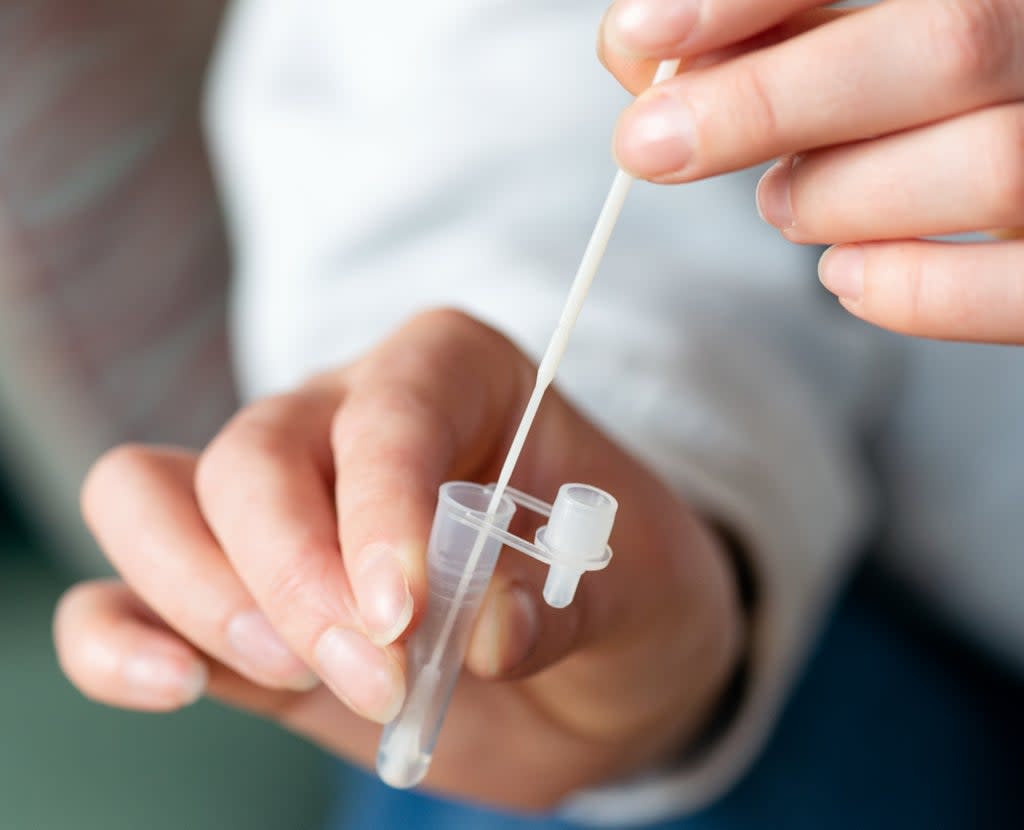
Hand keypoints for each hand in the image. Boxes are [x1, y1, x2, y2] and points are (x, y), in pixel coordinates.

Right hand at [54, 310, 741, 810]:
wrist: (597, 662)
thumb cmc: (622, 591)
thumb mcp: (640, 590)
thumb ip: (569, 603)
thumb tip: (487, 632)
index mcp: (455, 375)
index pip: (387, 412)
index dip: (379, 505)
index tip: (402, 611)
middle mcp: (346, 418)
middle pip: (253, 455)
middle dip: (294, 574)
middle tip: (375, 672)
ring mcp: (280, 507)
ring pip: (153, 498)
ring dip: (205, 598)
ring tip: (298, 677)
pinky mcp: (239, 601)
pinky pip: (127, 592)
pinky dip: (119, 638)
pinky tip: (168, 682)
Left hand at [601, 0, 1023, 342]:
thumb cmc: (926, 103)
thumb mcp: (849, 42)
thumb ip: (765, 36)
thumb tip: (638, 48)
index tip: (644, 32)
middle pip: (950, 45)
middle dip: (769, 101)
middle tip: (653, 145)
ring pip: (985, 164)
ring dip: (835, 196)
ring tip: (781, 202)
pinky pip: (1014, 288)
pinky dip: (909, 290)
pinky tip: (844, 274)